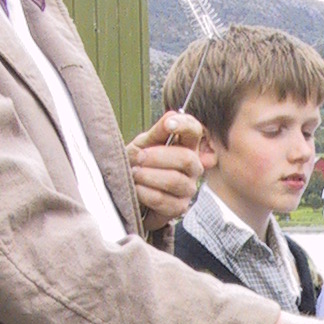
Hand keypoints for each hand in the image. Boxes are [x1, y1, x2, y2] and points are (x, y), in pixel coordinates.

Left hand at [128, 111, 203, 226]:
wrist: (129, 190)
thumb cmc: (139, 164)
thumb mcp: (143, 144)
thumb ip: (157, 132)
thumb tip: (171, 116)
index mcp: (186, 146)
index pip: (195, 130)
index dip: (184, 125)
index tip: (168, 124)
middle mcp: (193, 167)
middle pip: (186, 158)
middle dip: (157, 157)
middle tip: (139, 157)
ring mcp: (188, 188)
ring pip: (174, 181)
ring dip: (148, 176)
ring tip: (135, 174)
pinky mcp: (179, 207)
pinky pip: (163, 200)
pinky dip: (145, 193)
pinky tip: (137, 189)